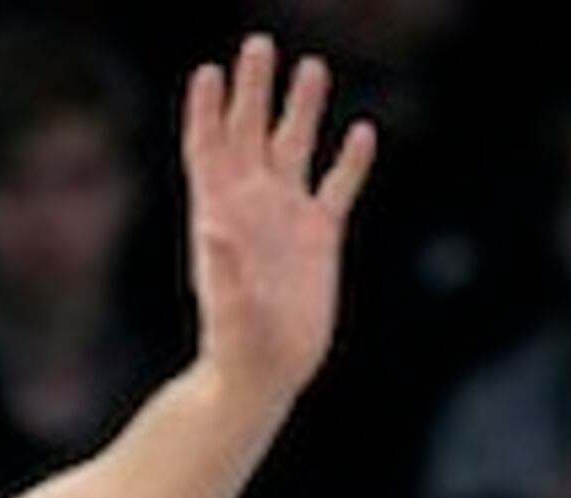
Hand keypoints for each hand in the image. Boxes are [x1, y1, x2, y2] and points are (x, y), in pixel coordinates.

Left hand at [179, 35, 376, 398]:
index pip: (209, 151)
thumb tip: (214, 227)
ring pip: (294, 149)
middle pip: (249, 135)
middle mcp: (251, 209)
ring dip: (300, 109)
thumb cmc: (233, 354)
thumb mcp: (228, 313)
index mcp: (220, 217)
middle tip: (259, 43)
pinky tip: (363, 131)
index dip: (207, 111)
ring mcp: (286, 219)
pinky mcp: (321, 238)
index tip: (209, 70)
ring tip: (310, 66)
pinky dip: (350, 161)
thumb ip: (223, 272)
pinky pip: (338, 187)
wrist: (260, 380)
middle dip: (253, 91)